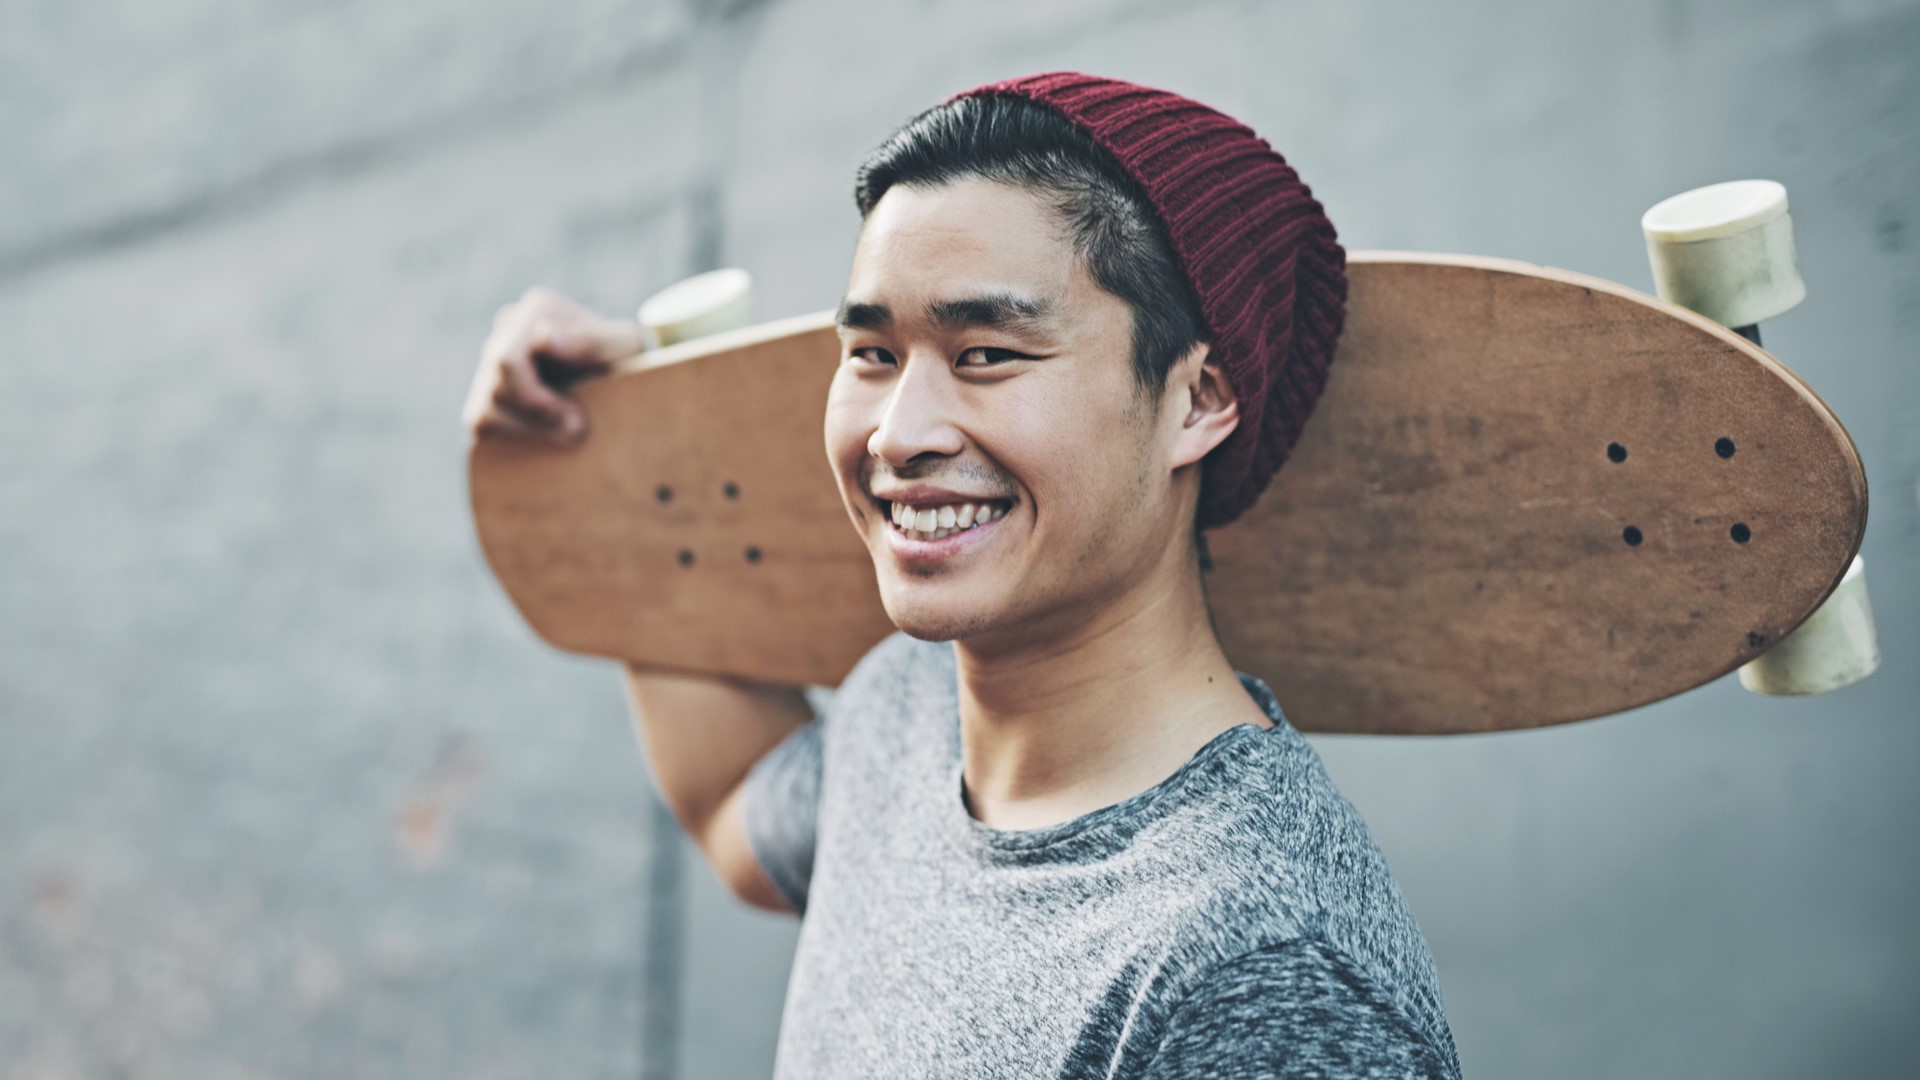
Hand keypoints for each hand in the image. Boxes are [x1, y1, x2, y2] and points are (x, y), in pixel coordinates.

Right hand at [463, 286, 648, 446]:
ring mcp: (491, 361)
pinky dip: (515, 439)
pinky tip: (546, 437)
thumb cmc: (627, 359)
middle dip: (536, 418)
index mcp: (538, 309)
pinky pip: (481, 423)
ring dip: (529, 432)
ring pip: (485, 411)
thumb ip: (589, 340)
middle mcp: (507, 328)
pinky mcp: (487, 393)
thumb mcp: (625, 347)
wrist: (627, 382)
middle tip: (576, 432)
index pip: (508, 360)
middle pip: (497, 388)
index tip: (577, 421)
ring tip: (568, 435)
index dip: (536, 400)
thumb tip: (542, 337)